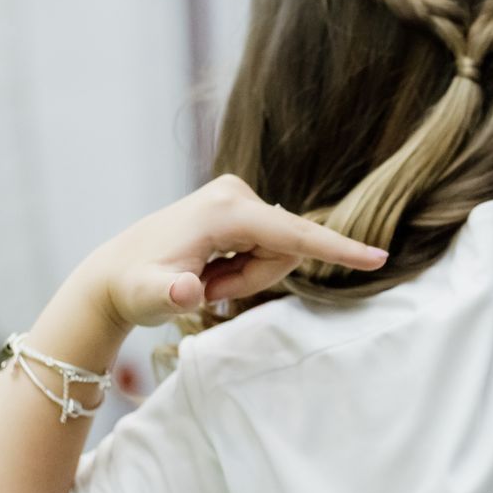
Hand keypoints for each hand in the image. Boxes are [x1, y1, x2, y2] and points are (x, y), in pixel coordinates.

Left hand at [89, 174, 387, 328]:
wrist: (114, 275)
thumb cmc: (133, 288)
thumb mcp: (148, 297)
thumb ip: (168, 294)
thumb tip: (184, 290)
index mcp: (226, 211)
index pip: (295, 235)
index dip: (338, 249)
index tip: (378, 258)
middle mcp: (235, 195)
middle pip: (286, 248)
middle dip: (254, 279)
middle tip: (208, 291)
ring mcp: (236, 198)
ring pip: (276, 250)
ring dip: (245, 277)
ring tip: (203, 282)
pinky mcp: (237, 207)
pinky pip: (264, 246)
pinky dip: (239, 268)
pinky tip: (206, 270)